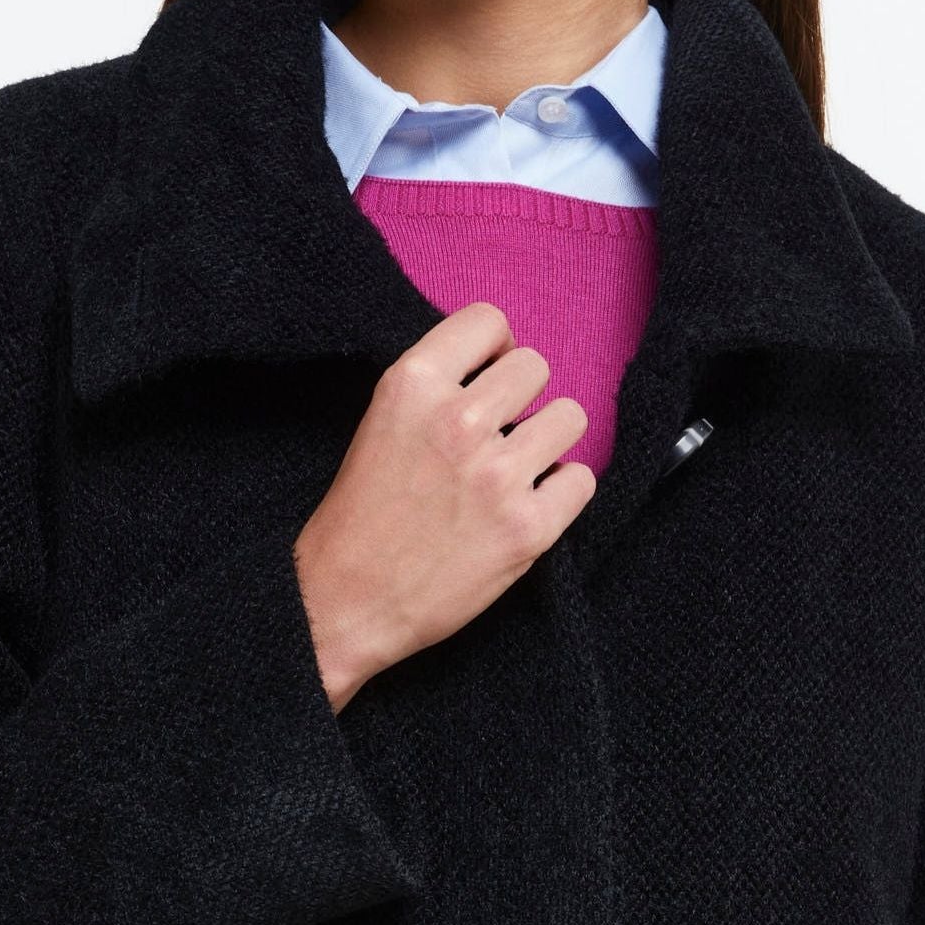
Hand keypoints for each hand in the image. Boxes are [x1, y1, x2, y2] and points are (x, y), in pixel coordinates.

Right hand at [293, 303, 595, 710]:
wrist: (344, 603)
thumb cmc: (360, 517)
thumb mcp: (381, 423)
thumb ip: (434, 388)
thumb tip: (496, 366)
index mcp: (412, 385)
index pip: (489, 321)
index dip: (495, 349)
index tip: (488, 378)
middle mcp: (459, 421)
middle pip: (535, 366)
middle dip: (521, 399)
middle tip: (498, 437)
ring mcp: (498, 475)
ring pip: (570, 416)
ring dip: (548, 441)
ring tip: (516, 471)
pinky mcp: (528, 528)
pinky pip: (581, 479)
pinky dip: (560, 494)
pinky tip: (527, 507)